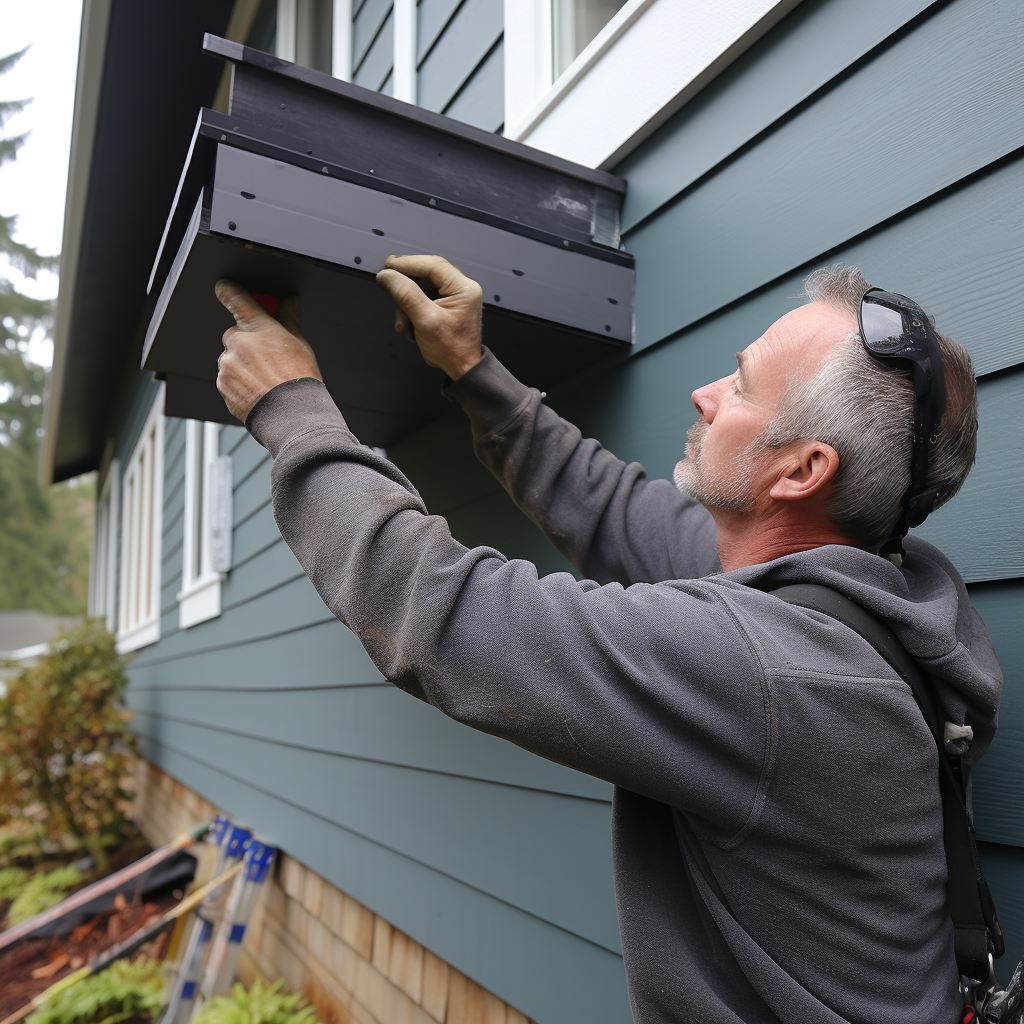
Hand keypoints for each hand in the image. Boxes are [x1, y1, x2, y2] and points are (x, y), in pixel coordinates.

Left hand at [215, 280, 321, 421]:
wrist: (292, 414)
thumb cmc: (298, 380)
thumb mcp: (299, 343)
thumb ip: (288, 318)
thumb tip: (288, 302)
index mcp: (257, 327)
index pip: (235, 298)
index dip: (228, 290)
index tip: (224, 288)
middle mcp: (237, 343)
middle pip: (235, 333)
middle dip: (247, 341)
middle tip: (267, 356)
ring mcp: (227, 365)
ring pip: (231, 358)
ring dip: (243, 364)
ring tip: (265, 379)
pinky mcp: (222, 386)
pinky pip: (227, 378)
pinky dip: (239, 382)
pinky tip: (258, 389)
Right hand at [375, 255, 483, 379]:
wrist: (462, 369)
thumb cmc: (452, 350)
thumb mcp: (425, 321)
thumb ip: (405, 295)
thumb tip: (387, 275)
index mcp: (464, 288)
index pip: (432, 265)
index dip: (407, 264)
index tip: (387, 266)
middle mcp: (462, 288)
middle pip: (425, 275)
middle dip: (406, 289)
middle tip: (389, 290)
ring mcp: (455, 296)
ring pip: (421, 287)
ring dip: (407, 305)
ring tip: (404, 324)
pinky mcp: (447, 305)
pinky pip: (424, 298)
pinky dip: (412, 310)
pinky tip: (411, 326)